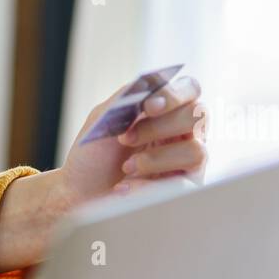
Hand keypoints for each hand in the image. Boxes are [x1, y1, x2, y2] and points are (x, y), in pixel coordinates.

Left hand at [0, 75, 206, 272]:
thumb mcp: (103, 119)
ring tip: (126, 167)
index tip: (147, 106)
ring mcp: (187, 161)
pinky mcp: (185, 189)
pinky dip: (149, 184)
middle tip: (125, 138)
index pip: (190, 89)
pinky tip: (125, 187)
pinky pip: (184, 183)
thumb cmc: (93, 156)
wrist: (80, 195)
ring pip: (197, 150)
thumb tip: (150, 84)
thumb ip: (127, 97)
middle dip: (158, 127)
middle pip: (197, 115)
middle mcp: (184, 132)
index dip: (174, 94)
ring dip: (156, 158)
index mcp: (167, 110)